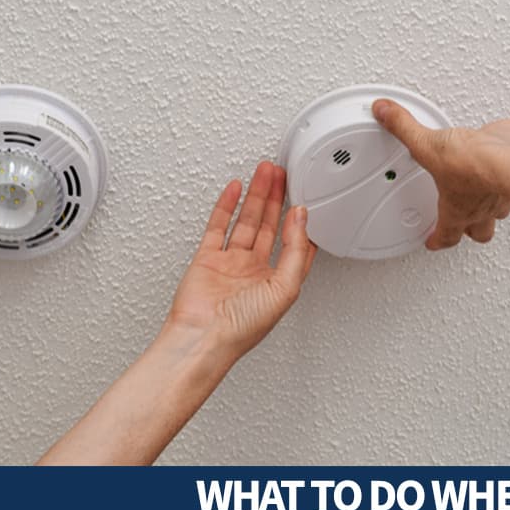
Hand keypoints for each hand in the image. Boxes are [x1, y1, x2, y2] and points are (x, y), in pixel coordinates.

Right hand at [165, 161, 316, 362]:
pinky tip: (236, 189)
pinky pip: (218, 225)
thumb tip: (302, 219)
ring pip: (246, 221)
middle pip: (270, 226)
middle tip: (283, 175)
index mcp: (277, 282)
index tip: (306, 199)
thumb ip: (296, 251)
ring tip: (265, 172)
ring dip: (257, 196)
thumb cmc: (241, 328)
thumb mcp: (285, 289)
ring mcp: (230, 263)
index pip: (295, 246)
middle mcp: (254, 271)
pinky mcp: (207, 258)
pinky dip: (227, 206)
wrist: (203, 337)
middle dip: (278, 199)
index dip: (302, 223)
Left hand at [372, 99, 509, 249]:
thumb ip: (404, 128)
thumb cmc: (471, 165)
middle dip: (471, 232)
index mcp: (457, 210)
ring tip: (484, 202)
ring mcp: (500, 195)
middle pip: (480, 233)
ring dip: (491, 210)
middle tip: (465, 228)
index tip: (433, 242)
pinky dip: (505, 178)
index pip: (446, 235)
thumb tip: (384, 112)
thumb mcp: (427, 145)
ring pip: (498, 213)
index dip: (438, 241)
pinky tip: (501, 168)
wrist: (507, 156)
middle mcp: (481, 208)